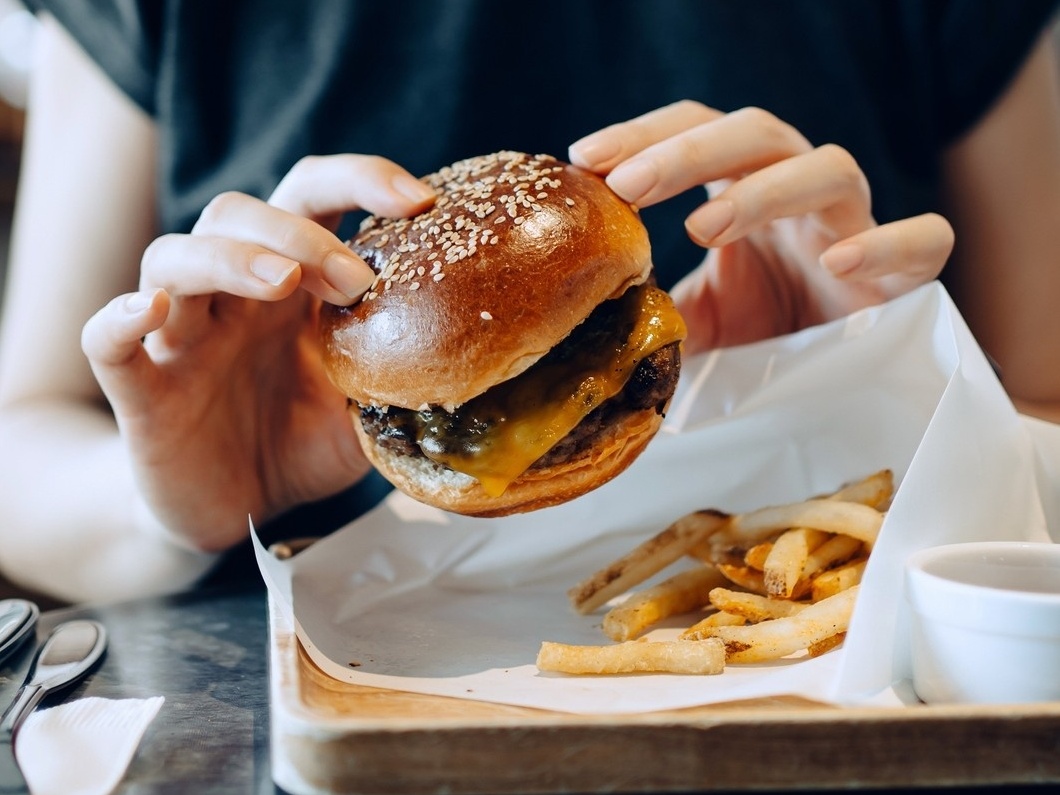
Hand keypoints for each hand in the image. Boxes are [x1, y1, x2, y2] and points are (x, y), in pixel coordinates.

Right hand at [80, 155, 435, 550]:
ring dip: (229, 257)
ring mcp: (179, 336)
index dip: (359, 180)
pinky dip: (118, 318)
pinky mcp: (139, 389)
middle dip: (301, 232)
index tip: (421, 201)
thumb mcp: (366, 410)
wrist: (238, 510)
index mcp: (289, 288)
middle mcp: (231, 297)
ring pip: (172, 257)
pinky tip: (149, 312)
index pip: (309, 198)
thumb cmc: (299, 445)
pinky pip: (104, 340)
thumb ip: (399, 376)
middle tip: (356, 282)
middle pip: (237, 212)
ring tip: (280, 282)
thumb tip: (474, 363)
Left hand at [569, 101, 954, 352]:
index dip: (644, 134)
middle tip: (627, 185)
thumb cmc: (767, 329)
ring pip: (828, 169)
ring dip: (763, 192)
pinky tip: (836, 262)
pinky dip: (884, 243)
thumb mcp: (698, 319)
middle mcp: (799, 189)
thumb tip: (588, 322)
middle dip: (687, 152)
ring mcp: (855, 222)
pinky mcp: (908, 271)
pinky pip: (921, 238)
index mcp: (746, 187)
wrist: (841, 375)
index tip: (584, 156)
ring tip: (700, 231)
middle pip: (755, 133)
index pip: (697, 129)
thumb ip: (656, 308)